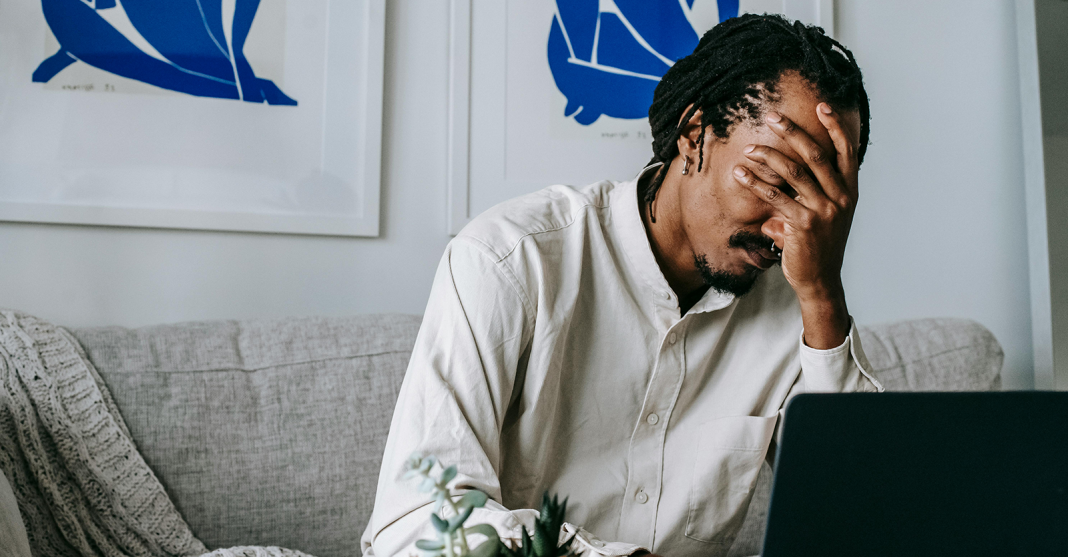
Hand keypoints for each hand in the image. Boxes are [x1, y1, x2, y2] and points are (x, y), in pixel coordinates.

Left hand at [732, 103, 857, 346]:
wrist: (819, 280)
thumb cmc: (818, 245)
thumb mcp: (826, 214)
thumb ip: (816, 192)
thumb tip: (794, 171)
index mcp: (849, 192)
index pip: (846, 151)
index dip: (835, 127)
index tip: (821, 105)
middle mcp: (841, 198)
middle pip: (816, 155)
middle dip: (793, 131)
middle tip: (772, 116)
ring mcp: (823, 211)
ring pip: (794, 172)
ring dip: (768, 156)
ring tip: (749, 149)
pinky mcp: (803, 225)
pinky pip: (776, 196)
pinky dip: (756, 183)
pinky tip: (740, 174)